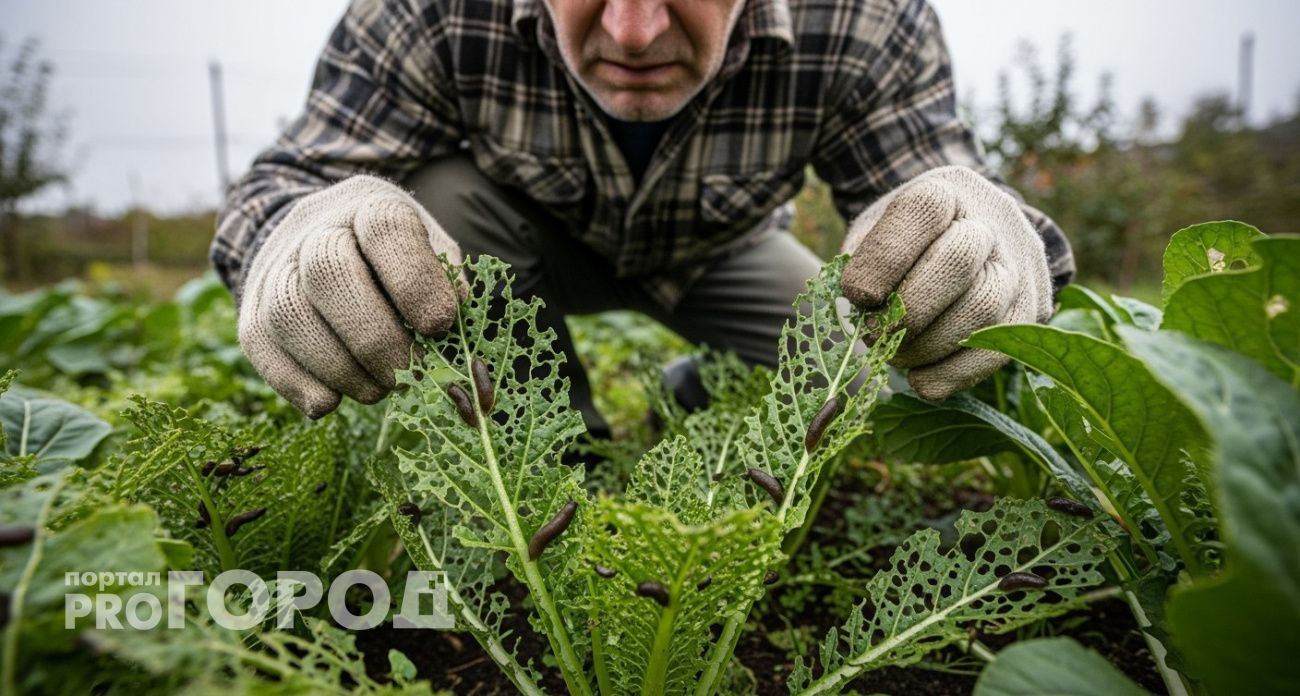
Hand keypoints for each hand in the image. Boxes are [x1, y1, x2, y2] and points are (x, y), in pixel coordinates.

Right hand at [238, 175, 464, 416]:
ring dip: (339, 367)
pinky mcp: (251, 311)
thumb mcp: (432, 254)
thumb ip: (450, 291)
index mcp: (371, 206)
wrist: (319, 242)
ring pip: (290, 314)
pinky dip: (299, 384)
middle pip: (328, 272)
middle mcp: (314, 230)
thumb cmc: (395, 259)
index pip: (385, 230)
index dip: (415, 282)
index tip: (441, 326)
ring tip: (377, 391)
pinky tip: (332, 402)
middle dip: (375, 337)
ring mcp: (276, 269)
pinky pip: (262, 349)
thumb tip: (460, 349)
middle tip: (408, 374)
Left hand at [840, 166, 1052, 399]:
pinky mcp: (1030, 310)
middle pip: (959, 260)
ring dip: (928, 346)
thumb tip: (861, 306)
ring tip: (895, 356)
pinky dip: (953, 374)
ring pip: (984, 309)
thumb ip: (862, 259)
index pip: (922, 212)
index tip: (857, 295)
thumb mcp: (877, 229)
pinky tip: (921, 380)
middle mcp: (992, 222)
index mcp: (946, 191)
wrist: (973, 232)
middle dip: (908, 309)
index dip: (885, 258)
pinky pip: (998, 352)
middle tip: (874, 335)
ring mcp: (1019, 266)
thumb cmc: (910, 237)